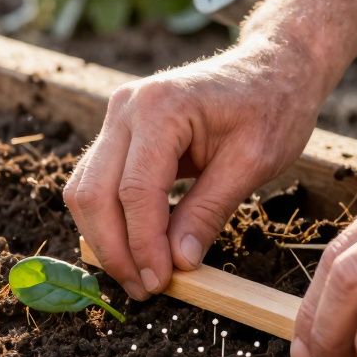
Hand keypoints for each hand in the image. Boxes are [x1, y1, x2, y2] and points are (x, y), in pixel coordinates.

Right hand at [66, 36, 326, 298]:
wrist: (272, 68)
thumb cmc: (271, 107)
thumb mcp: (253, 163)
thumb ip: (210, 211)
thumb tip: (179, 262)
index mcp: (160, 107)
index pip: (135, 191)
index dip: (143, 245)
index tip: (159, 283)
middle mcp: (126, 107)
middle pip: (94, 193)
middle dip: (114, 249)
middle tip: (144, 289)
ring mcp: (117, 117)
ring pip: (85, 190)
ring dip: (105, 239)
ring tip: (139, 275)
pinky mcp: (118, 131)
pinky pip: (96, 181)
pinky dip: (110, 219)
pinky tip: (137, 247)